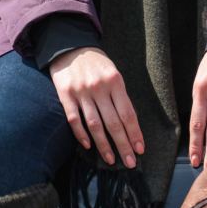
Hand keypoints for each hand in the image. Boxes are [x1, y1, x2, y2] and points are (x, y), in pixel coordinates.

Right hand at [49, 48, 144, 167]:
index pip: (128, 113)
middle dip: (123, 144)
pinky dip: (81, 135)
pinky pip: (74, 120)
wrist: (69, 45)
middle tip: (130, 162)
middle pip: (113, 122)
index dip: (135, 133)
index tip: (140, 149)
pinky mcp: (65, 95)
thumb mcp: (112, 72)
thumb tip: (129, 123)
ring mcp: (81, 92)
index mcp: (115, 81)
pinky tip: (88, 146)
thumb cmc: (95, 62)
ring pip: (95, 124)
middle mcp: (99, 87)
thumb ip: (119, 94)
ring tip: (111, 160)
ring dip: (104, 145)